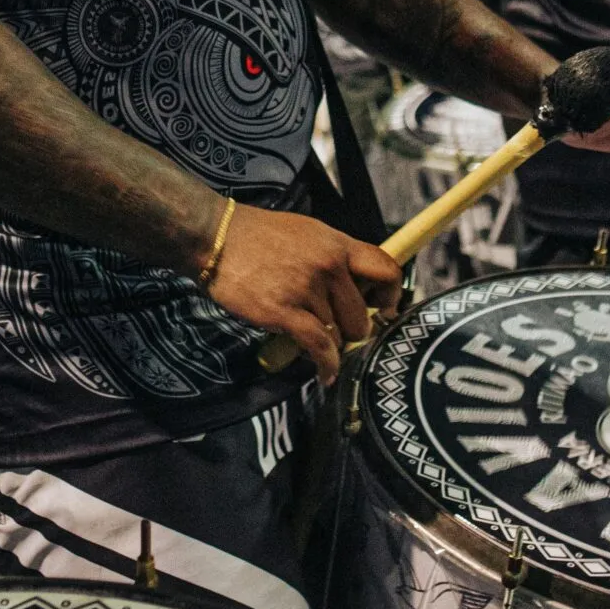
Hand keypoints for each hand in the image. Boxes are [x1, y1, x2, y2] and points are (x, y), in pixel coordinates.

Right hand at [205, 205, 400, 384]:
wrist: (218, 238)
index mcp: (337, 245)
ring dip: (328, 344)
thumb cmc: (259, 236)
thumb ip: (333, 257)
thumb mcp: (307, 234)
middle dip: (351, 331)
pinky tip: (325, 374)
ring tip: (313, 340)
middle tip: (337, 331)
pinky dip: (326, 365)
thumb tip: (356, 286)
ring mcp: (307, 289)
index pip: (386, 270)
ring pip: (338, 334)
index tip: (384, 311)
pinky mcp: (285, 311)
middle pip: (362, 316)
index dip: (391, 297)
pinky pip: (319, 347)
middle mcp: (328, 266)